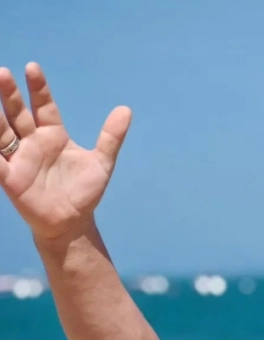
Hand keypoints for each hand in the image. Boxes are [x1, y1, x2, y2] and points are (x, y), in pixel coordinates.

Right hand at [0, 62, 130, 239]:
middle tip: (2, 73)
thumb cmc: (84, 193)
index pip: (44, 107)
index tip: (32, 68)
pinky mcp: (9, 178)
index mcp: (53, 136)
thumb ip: (111, 137)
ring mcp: (19, 159)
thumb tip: (126, 110)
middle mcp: (33, 142)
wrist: (72, 224)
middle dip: (10, 94)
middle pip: (18, 113)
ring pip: (1, 131)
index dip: (39, 89)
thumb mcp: (101, 163)